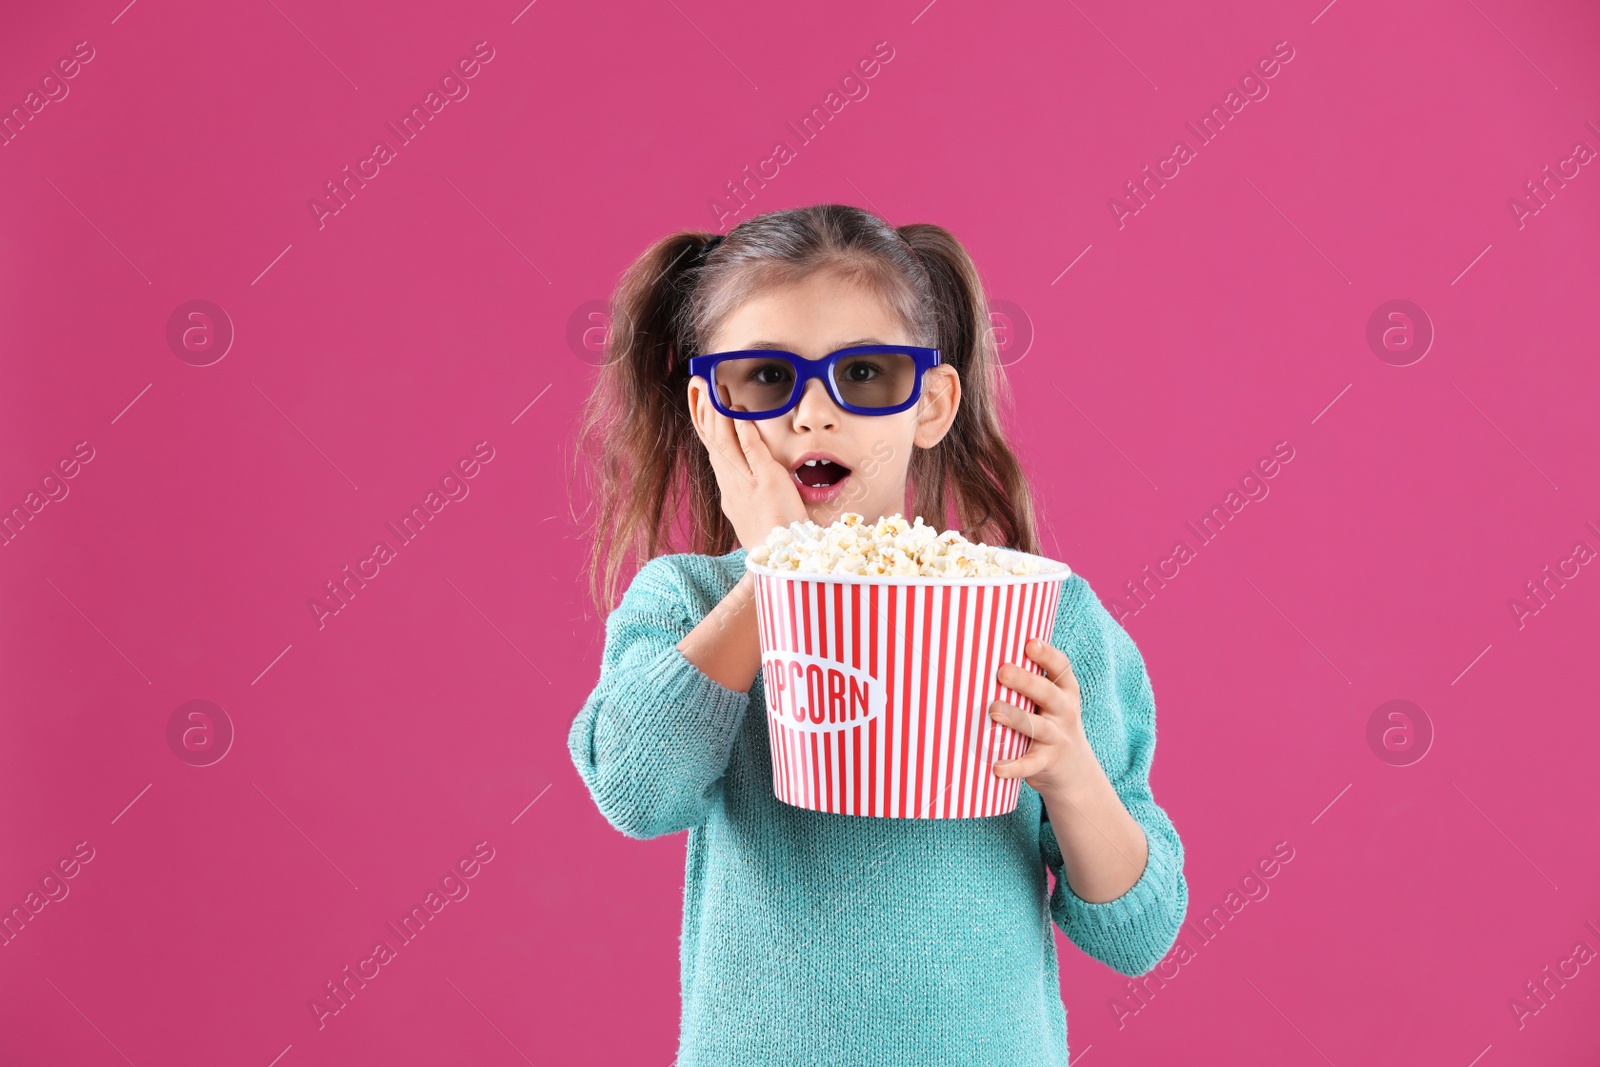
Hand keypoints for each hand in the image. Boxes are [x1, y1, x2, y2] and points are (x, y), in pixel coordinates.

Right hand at [689, 377, 809, 550]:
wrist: (780, 560)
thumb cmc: (772, 538)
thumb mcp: (751, 512)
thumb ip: (747, 491)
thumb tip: (743, 476)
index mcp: (729, 489)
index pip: (712, 448)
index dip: (702, 422)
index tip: (698, 400)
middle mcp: (732, 484)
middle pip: (712, 440)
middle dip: (703, 409)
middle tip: (697, 382)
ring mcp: (747, 482)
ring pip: (726, 442)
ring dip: (718, 412)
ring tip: (712, 388)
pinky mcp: (766, 482)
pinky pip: (752, 451)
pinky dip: (744, 430)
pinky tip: (739, 411)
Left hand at [989, 638, 1102, 800]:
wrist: (1075, 770)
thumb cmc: (1051, 723)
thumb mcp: (1052, 701)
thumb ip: (1031, 682)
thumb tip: (988, 656)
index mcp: (1065, 691)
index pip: (1061, 668)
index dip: (1047, 655)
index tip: (1030, 643)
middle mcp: (1064, 712)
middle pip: (1048, 694)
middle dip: (1026, 681)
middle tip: (1002, 671)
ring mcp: (1057, 738)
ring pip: (1037, 727)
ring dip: (1016, 717)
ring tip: (994, 710)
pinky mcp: (1047, 762)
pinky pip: (1030, 764)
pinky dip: (1014, 767)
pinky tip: (996, 767)